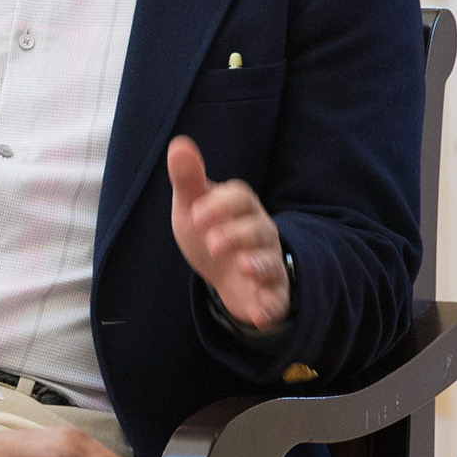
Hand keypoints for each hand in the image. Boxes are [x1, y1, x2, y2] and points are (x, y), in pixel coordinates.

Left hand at [168, 136, 288, 329]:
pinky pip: (276, 300)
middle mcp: (260, 234)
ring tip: (243, 266)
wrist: (223, 274)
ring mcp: (268, 265)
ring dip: (259, 264)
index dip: (221, 203)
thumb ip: (188, 179)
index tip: (196, 213)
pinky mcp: (270, 295)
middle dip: (238, 235)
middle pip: (259, 230)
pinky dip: (270, 307)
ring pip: (271, 263)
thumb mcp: (194, 206)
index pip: (241, 197)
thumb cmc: (210, 231)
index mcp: (242, 209)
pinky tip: (259, 313)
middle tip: (212, 243)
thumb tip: (179, 143)